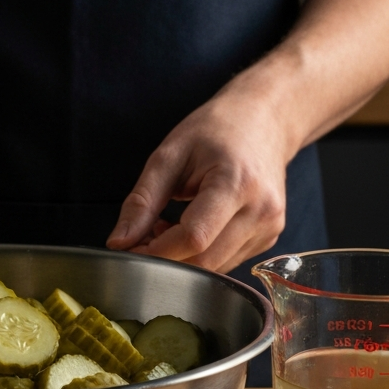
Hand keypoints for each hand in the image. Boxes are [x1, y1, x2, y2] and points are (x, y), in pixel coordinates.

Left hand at [106, 84, 294, 272]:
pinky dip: (201, 254)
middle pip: (204, 261)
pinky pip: (226, 261)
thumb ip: (143, 201)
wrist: (264, 121)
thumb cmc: (216, 131)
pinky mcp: (269, 238)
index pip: (193, 238)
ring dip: (182, 258)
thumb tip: (119, 242)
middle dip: (166, 258)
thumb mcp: (170, 155)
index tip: (131, 248)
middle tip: (143, 237)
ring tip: (167, 226)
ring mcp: (269, 228)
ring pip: (214, 267)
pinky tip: (191, 229)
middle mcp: (261, 211)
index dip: (156, 251)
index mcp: (236, 184)